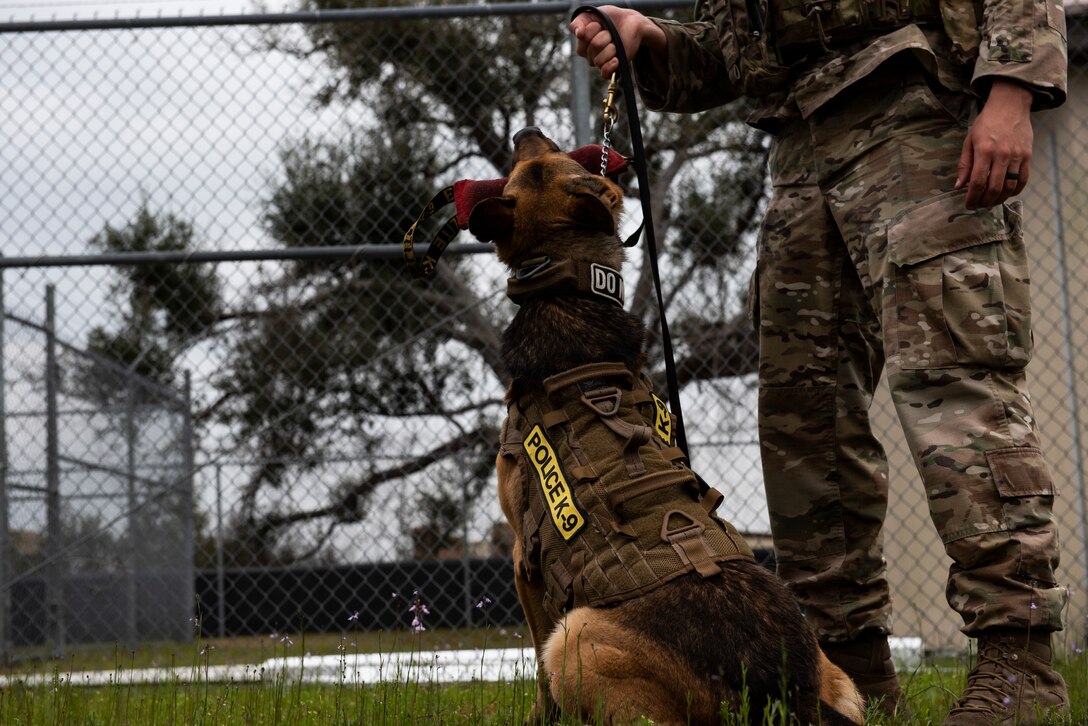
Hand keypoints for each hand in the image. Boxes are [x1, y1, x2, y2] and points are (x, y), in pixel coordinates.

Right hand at [568, 5, 665, 79]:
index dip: (593, 28)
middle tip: (609, 32)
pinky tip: (616, 58)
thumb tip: (578, 34)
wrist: (629, 22)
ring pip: (599, 59)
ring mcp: (600, 63)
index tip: (599, 24)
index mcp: (582, 43)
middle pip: (593, 46)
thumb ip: (579, 22)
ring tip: (615, 42)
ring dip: (611, 46)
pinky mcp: (611, 69)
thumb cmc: (609, 18)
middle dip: (605, 35)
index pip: (583, 37)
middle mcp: (589, 55)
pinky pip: (604, 73)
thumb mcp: (591, 14)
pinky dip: (610, 65)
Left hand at [955, 80, 1033, 209]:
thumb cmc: (986, 123)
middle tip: (978, 205)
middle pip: (994, 188)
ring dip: (999, 199)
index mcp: (984, 151)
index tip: (968, 205)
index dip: (972, 197)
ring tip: (990, 202)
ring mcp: (1017, 156)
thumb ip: (964, 164)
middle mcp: (1002, 155)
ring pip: (1009, 187)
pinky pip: (1023, 179)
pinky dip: (1015, 191)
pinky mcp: (1027, 156)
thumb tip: (958, 186)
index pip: (977, 182)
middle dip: (984, 202)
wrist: (1010, 106)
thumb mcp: (969, 141)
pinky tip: (1006, 194)